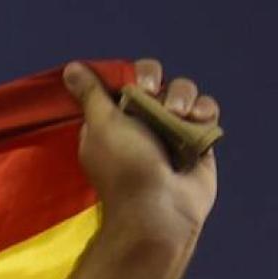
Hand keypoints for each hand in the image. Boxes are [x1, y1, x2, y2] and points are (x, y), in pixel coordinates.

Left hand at [63, 59, 219, 247]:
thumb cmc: (124, 168)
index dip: (133, 76)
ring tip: (178, 114)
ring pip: (183, 93)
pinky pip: (205, 111)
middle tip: (154, 95)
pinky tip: (198, 121)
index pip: (124, 82)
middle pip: (157, 82)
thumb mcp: (101, 125)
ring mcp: (170, 131)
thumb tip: (71, 68)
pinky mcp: (197, 140)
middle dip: (159, 83)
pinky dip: (205, 110)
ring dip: (183, 96)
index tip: (136, 84)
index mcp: (112, 120)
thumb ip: (91, 95)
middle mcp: (140, 123)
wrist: (159, 210)